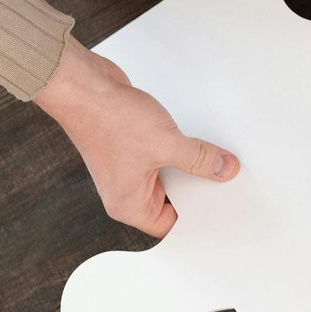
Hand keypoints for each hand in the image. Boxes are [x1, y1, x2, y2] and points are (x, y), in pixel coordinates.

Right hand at [33, 39, 239, 236]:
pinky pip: (165, 157)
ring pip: (171, 176)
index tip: (222, 207)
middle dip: (198, 190)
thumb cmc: (107, 119)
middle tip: (226, 182)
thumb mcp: (166, 143)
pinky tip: (199, 143)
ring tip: (215, 160)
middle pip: (172, 201)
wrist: (84, 85)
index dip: (196, 218)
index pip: (169, 225)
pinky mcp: (133, 147)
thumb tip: (224, 169)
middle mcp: (126, 191)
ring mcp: (129, 168)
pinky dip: (181, 151)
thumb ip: (200, 159)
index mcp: (128, 205)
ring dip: (190, 167)